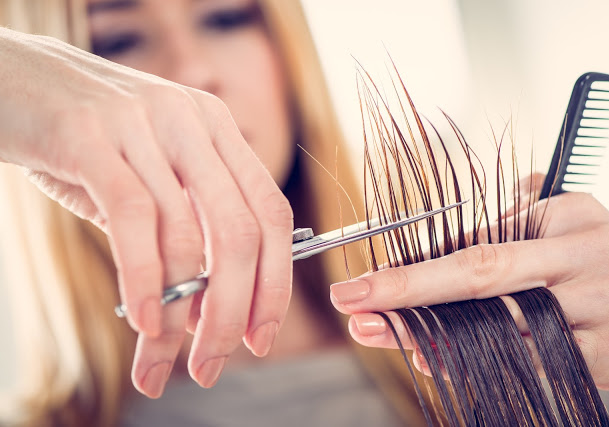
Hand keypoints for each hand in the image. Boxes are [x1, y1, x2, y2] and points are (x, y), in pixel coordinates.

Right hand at [0, 28, 292, 396]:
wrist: (11, 78)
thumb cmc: (84, 139)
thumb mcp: (149, 176)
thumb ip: (179, 230)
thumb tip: (202, 309)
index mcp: (217, 131)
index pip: (271, 214)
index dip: (274, 281)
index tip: (260, 336)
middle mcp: (192, 123)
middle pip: (240, 232)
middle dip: (234, 310)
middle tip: (212, 365)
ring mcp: (144, 125)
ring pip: (184, 237)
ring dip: (178, 314)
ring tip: (160, 362)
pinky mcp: (90, 136)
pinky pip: (133, 219)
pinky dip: (143, 280)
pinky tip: (142, 320)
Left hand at [330, 184, 608, 399]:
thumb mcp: (572, 226)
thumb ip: (513, 220)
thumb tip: (440, 238)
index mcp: (566, 215)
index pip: (476, 238)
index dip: (417, 263)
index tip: (368, 279)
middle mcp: (580, 255)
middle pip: (478, 270)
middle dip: (407, 286)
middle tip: (352, 298)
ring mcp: (594, 306)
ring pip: (494, 321)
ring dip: (428, 330)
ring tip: (377, 332)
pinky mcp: (602, 354)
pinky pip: (526, 359)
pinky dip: (473, 361)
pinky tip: (431, 359)